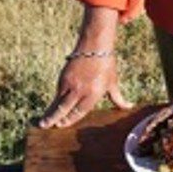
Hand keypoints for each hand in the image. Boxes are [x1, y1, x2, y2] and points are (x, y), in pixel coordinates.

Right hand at [37, 6, 131, 128]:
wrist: (95, 46)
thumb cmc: (106, 65)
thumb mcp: (112, 83)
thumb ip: (118, 98)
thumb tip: (129, 107)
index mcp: (94, 93)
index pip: (79, 111)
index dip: (69, 120)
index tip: (61, 126)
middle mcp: (80, 90)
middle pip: (64, 108)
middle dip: (54, 119)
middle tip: (45, 126)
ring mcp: (70, 83)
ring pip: (58, 101)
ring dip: (50, 112)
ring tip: (43, 122)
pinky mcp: (63, 77)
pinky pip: (58, 92)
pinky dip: (54, 101)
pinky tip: (50, 108)